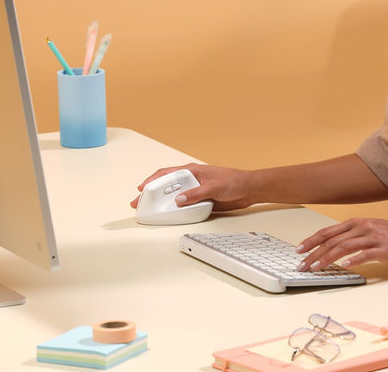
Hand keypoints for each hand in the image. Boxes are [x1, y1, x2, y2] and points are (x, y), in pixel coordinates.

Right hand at [131, 163, 254, 211]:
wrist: (248, 190)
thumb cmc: (234, 181)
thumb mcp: (214, 187)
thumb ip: (196, 193)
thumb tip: (179, 200)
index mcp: (191, 171)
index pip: (167, 174)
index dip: (152, 180)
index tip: (142, 188)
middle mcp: (190, 180)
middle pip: (166, 186)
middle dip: (151, 193)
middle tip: (139, 203)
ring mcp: (194, 190)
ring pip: (173, 196)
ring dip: (162, 203)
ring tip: (151, 211)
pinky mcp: (199, 200)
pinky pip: (183, 205)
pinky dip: (174, 210)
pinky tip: (169, 216)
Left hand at [295, 218, 387, 270]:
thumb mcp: (367, 230)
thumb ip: (351, 236)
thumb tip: (331, 247)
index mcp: (355, 223)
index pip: (327, 231)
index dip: (312, 240)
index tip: (299, 250)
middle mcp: (361, 227)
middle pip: (332, 240)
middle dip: (314, 252)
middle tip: (302, 264)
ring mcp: (372, 237)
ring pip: (344, 247)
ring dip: (327, 258)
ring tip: (316, 268)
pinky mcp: (383, 249)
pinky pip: (366, 254)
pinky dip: (354, 260)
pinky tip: (344, 266)